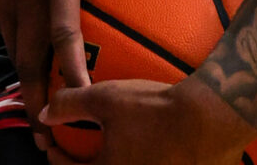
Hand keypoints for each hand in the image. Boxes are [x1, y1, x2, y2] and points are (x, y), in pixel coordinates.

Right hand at [0, 0, 172, 142]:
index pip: (64, 32)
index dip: (74, 69)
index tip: (86, 96)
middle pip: (32, 59)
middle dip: (40, 99)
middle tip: (51, 134)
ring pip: (16, 52)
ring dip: (26, 86)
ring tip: (40, 118)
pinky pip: (6, 35)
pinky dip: (17, 59)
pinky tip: (28, 75)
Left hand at [40, 78, 256, 164]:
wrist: (212, 118)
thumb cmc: (155, 110)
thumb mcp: (106, 99)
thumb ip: (70, 105)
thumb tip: (45, 113)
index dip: (57, 159)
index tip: (55, 147)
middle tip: (81, 151)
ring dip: (113, 163)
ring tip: (113, 148)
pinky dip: (140, 161)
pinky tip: (144, 149)